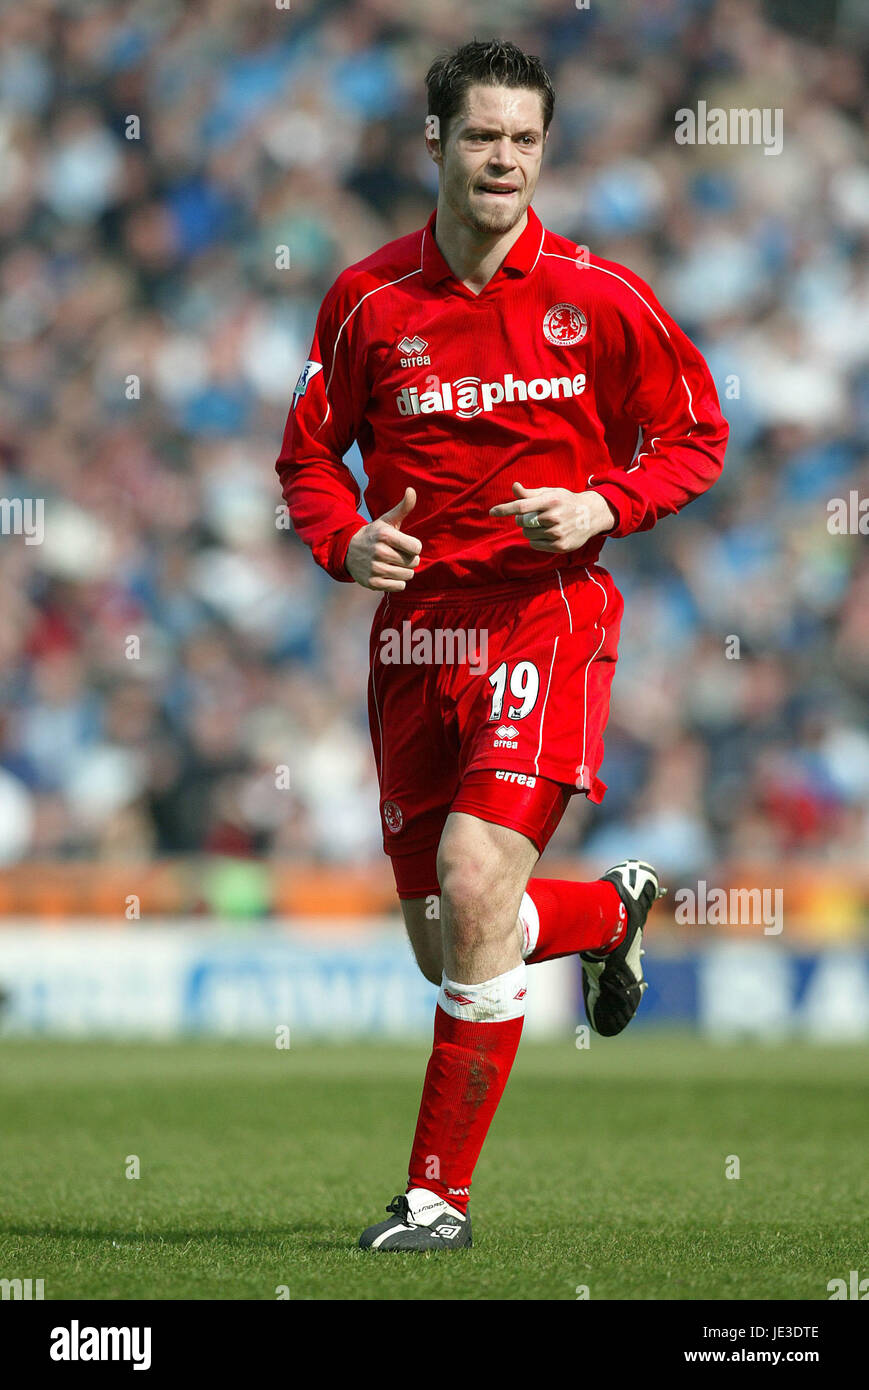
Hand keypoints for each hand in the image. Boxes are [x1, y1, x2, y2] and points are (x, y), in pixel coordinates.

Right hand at [345, 487, 421, 589]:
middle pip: (413, 562)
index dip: (413, 546)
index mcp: (385, 535)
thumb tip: (411, 490)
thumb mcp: (387, 520)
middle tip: (397, 554)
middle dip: (409, 559)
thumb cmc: (375, 535)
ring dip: (404, 571)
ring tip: (393, 564)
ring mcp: (375, 569)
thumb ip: (403, 507)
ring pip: (408, 575)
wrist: (348, 551)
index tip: (404, 544)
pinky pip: (399, 587)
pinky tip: (388, 574)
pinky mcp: (373, 583)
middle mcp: (379, 552)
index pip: (417, 547)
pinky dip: (397, 582)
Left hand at [489, 482, 614, 552]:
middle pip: (523, 522)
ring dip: (530, 530)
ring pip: (528, 535)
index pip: (522, 505)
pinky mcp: (560, 546)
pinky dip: (537, 540)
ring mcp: (557, 533)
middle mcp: (554, 517)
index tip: (492, 512)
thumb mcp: (550, 493)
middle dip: (522, 520)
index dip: (505, 509)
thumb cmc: (566, 501)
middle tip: (533, 517)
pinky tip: (548, 534)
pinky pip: (535, 545)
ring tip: (544, 525)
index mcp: (550, 500)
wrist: (591, 515)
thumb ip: (530, 493)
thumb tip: (514, 487)